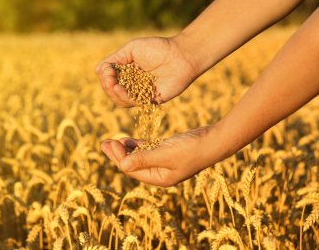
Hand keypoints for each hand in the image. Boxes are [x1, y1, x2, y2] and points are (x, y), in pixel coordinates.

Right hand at [95, 37, 199, 106]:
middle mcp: (133, 85)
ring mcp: (141, 93)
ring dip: (113, 93)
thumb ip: (115, 59)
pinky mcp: (150, 100)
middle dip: (107, 85)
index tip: (106, 70)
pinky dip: (124, 97)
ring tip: (112, 84)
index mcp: (128, 72)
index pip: (111, 80)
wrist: (180, 55)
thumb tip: (96, 70)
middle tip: (108, 78)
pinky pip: (134, 103)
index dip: (105, 77)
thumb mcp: (131, 49)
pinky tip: (119, 89)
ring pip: (121, 100)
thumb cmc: (158, 48)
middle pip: (113, 92)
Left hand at [101, 126, 221, 186]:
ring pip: (140, 158)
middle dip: (118, 155)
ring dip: (126, 150)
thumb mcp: (165, 154)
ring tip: (113, 140)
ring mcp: (165, 164)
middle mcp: (161, 174)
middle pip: (133, 165)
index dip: (118, 158)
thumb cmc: (191, 148)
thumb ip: (143, 159)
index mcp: (159, 178)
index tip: (108, 144)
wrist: (214, 141)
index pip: (132, 170)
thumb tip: (121, 166)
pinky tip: (128, 140)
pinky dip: (138, 146)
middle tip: (104, 142)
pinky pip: (148, 151)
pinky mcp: (168, 153)